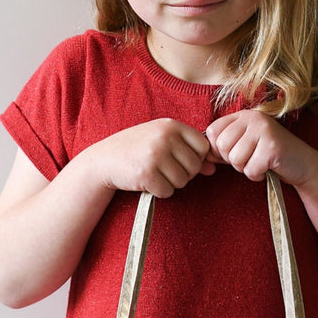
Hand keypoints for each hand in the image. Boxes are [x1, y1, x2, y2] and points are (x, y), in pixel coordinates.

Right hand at [88, 118, 214, 197]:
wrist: (104, 160)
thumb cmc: (138, 149)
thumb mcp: (163, 143)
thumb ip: (189, 152)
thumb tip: (213, 168)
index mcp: (171, 125)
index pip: (203, 146)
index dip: (195, 158)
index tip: (179, 160)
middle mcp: (165, 137)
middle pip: (195, 166)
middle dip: (183, 173)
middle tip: (163, 169)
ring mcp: (155, 155)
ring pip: (183, 181)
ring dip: (170, 183)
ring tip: (154, 173)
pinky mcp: (146, 173)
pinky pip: (168, 191)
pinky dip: (159, 191)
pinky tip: (146, 181)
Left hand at [205, 110, 316, 184]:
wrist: (303, 164)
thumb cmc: (269, 156)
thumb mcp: (244, 145)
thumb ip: (224, 146)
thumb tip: (203, 155)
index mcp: (243, 115)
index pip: (213, 131)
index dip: (218, 149)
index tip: (233, 154)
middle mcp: (253, 118)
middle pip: (222, 145)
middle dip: (233, 160)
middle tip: (250, 159)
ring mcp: (264, 130)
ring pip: (235, 159)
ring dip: (246, 168)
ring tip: (259, 162)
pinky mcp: (273, 147)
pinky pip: (250, 169)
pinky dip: (257, 175)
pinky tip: (268, 168)